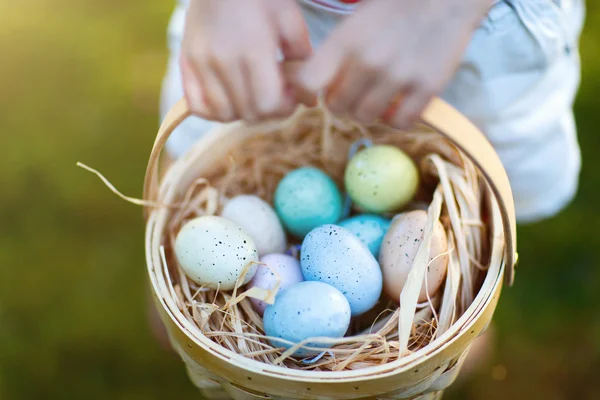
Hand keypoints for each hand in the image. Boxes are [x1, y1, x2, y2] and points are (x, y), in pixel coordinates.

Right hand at [180, 0, 310, 121]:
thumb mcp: (290, 19)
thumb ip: (302, 60)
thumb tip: (309, 100)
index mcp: (254, 48)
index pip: (268, 103)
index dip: (284, 107)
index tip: (289, 94)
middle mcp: (223, 60)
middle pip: (248, 113)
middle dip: (267, 111)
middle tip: (274, 94)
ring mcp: (201, 63)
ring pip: (223, 114)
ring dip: (242, 112)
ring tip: (252, 94)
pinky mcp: (186, 62)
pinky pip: (198, 106)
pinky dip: (214, 110)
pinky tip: (229, 98)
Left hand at [298, 0, 490, 127]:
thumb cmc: (393, 9)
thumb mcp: (355, 23)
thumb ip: (334, 55)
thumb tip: (315, 88)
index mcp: (346, 40)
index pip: (307, 82)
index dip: (306, 94)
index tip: (315, 96)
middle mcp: (369, 60)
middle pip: (337, 108)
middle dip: (342, 104)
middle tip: (353, 94)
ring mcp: (399, 75)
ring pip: (366, 118)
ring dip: (368, 112)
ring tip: (377, 97)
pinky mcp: (427, 87)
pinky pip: (400, 123)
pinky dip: (397, 119)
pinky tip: (399, 104)